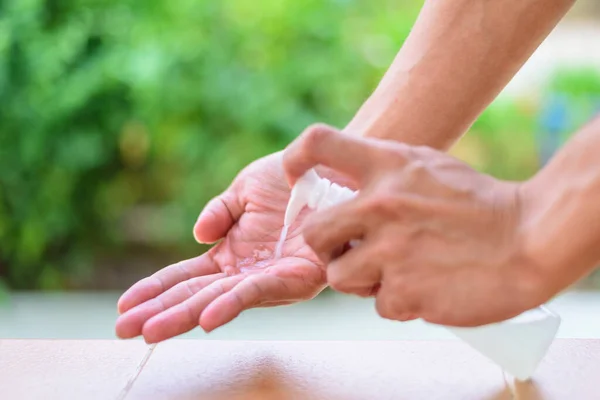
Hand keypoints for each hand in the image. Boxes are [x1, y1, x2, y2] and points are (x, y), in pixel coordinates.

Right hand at [116, 152, 328, 342]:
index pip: (185, 275)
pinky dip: (231, 304)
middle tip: (123, 330)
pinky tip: (206, 317)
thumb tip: (197, 236)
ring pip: (219, 299)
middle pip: (195, 294)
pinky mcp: (295, 277)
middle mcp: (246, 270)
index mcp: (231, 252)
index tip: (124, 306)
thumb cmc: (291, 181)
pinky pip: (259, 290)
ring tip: (151, 331)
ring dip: (184, 316)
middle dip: (159, 313)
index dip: (154, 290)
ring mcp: (268, 277)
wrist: (332, 168)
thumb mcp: (245, 189)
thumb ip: (219, 212)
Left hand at [283, 124, 551, 326]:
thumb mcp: (425, 165)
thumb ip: (382, 172)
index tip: (293, 175)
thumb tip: (341, 186)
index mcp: (386, 166)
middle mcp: (380, 205)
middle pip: (312, 233)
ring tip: (395, 271)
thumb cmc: (476, 202)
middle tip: (350, 250)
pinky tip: (423, 286)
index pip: (318, 143)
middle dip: (327, 248)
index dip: (296, 158)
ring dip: (361, 280)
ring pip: (339, 277)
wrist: (528, 239)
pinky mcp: (405, 293)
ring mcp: (391, 251)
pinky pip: (379, 304)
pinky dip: (396, 301)